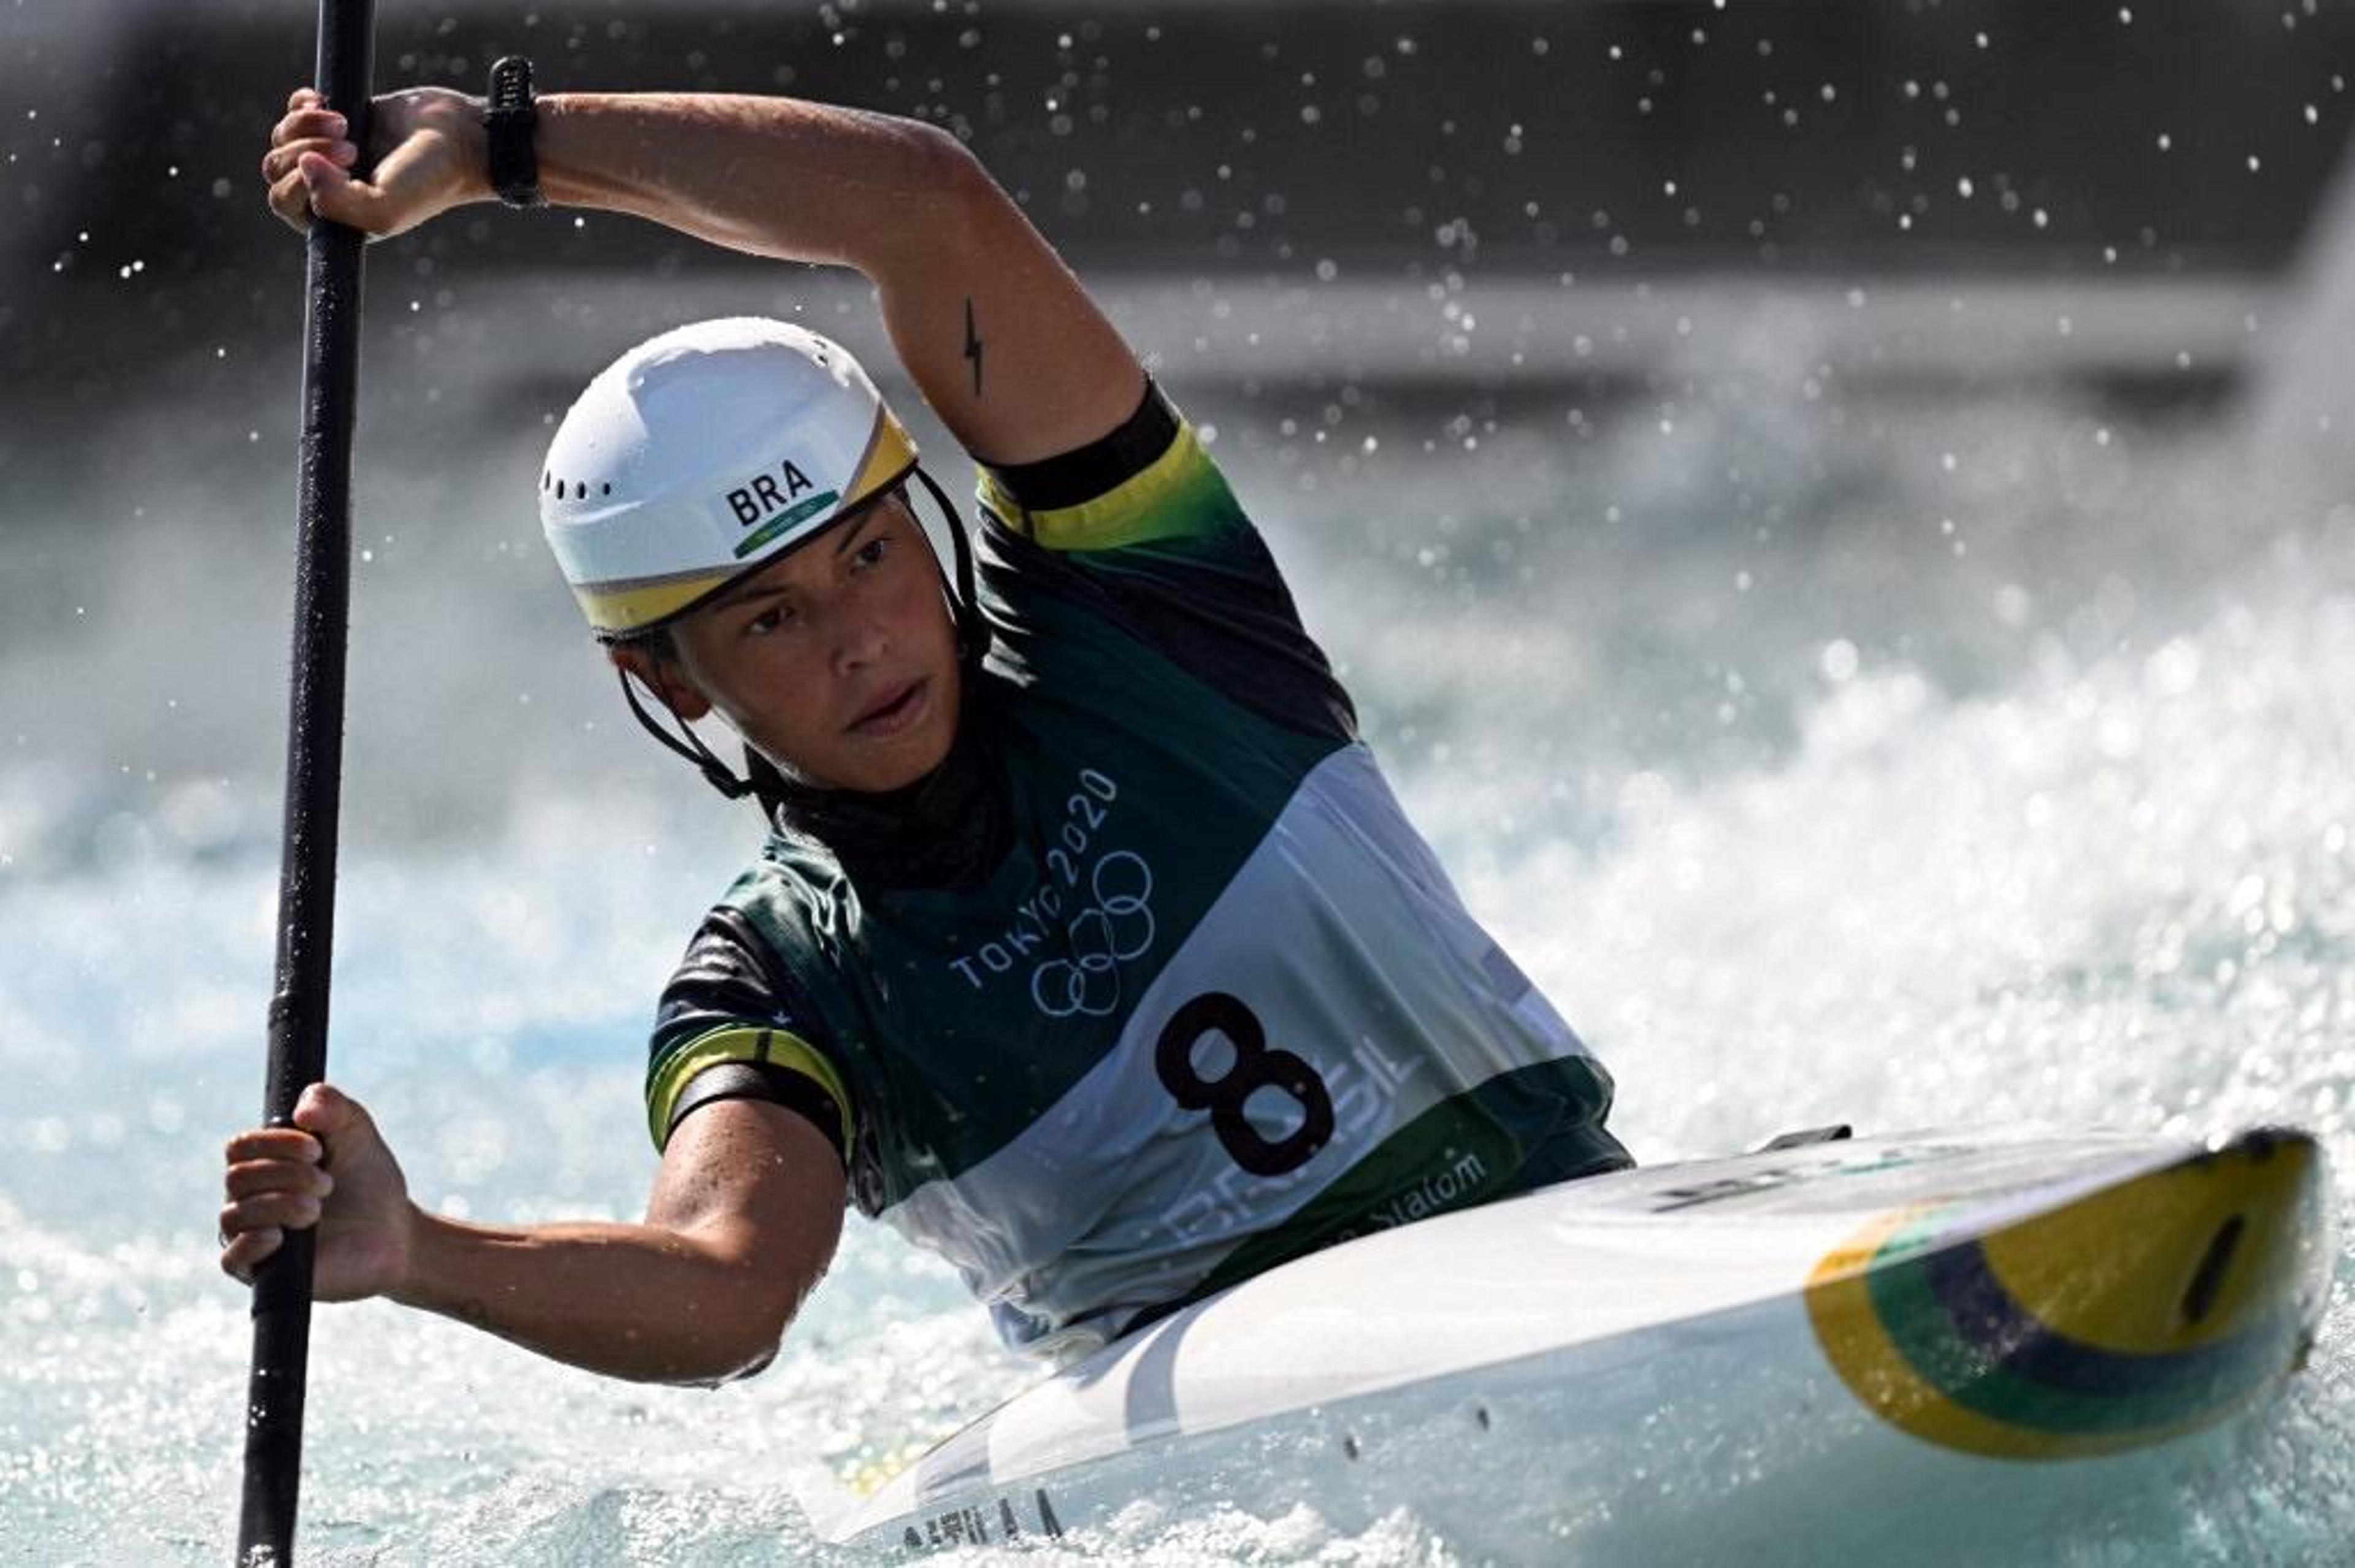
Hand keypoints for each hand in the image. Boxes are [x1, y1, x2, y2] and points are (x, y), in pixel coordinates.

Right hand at [219, 1083, 415, 1302]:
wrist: (394, 1231)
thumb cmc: (368, 1180)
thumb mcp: (356, 1132)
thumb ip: (333, 1106)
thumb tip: (302, 1110)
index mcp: (263, 1162)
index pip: (240, 1147)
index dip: (275, 1143)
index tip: (317, 1148)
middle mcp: (249, 1197)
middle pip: (237, 1178)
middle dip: (286, 1175)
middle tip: (327, 1183)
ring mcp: (252, 1234)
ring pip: (234, 1216)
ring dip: (279, 1206)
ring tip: (316, 1209)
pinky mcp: (261, 1272)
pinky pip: (233, 1259)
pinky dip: (251, 1244)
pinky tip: (280, 1236)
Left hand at [261, 85, 489, 237]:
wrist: (458, 138)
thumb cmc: (429, 182)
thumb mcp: (384, 210)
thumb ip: (336, 203)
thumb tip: (303, 165)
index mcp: (334, 219)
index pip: (283, 200)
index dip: (301, 180)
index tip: (347, 167)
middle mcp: (326, 188)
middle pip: (276, 167)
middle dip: (304, 150)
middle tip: (351, 147)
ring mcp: (327, 154)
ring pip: (281, 136)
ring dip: (306, 125)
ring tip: (346, 124)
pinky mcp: (334, 120)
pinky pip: (294, 110)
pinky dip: (305, 105)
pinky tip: (329, 105)